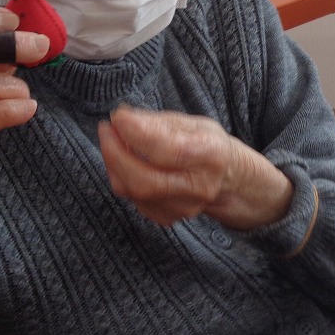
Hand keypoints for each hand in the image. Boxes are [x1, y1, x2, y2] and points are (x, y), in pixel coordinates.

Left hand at [97, 105, 293, 229]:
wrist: (227, 178)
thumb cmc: (207, 144)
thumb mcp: (192, 123)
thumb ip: (158, 122)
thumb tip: (123, 118)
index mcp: (211, 156)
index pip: (168, 150)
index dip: (137, 133)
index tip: (119, 117)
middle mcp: (199, 187)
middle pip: (145, 180)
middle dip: (115, 153)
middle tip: (106, 129)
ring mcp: (183, 208)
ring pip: (134, 191)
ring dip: (114, 163)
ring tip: (113, 139)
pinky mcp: (168, 217)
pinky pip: (132, 200)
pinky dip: (121, 177)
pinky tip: (123, 159)